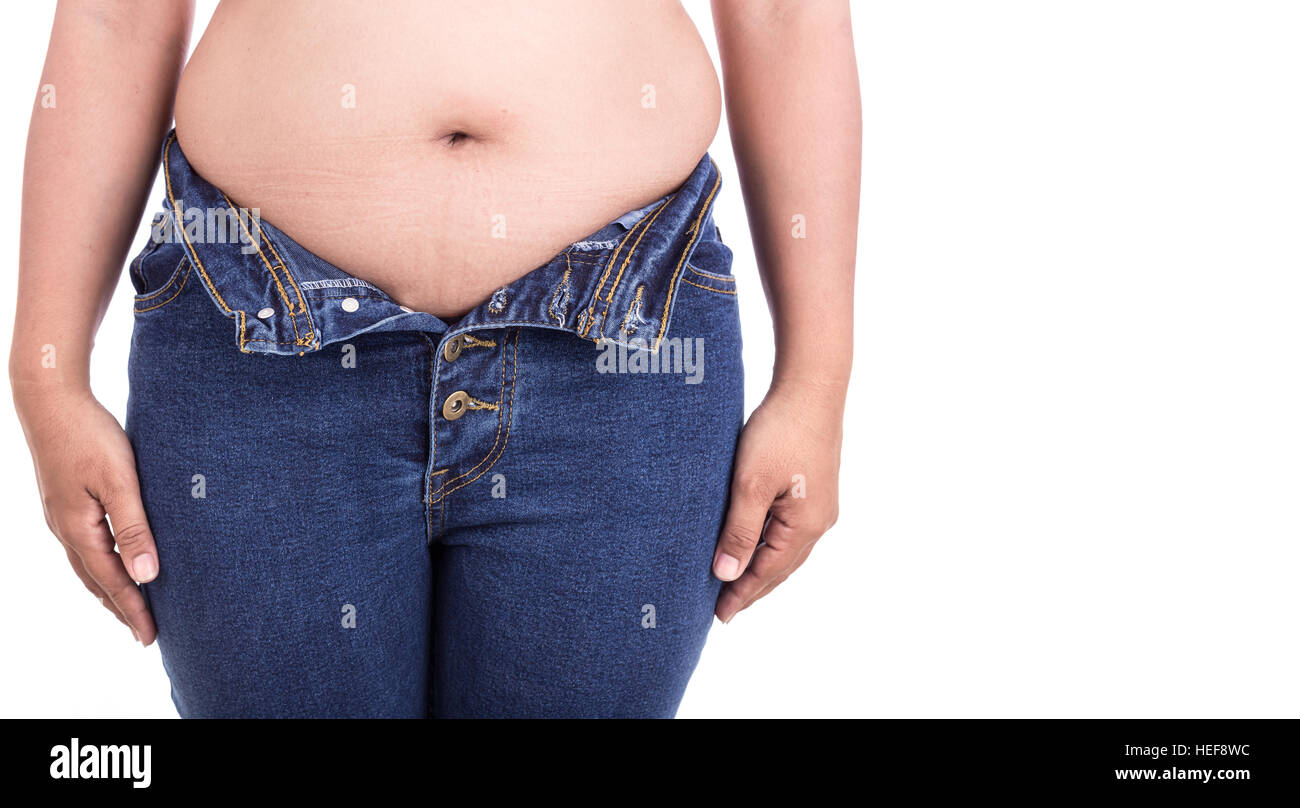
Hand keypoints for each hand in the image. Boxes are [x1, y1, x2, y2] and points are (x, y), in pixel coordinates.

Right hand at [14, 386, 157, 644]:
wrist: (50, 398)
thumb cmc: (89, 435)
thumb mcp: (119, 481)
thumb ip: (133, 528)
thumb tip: (146, 575)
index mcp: (79, 529)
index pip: (112, 582)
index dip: (133, 610)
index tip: (150, 636)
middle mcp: (66, 528)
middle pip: (96, 581)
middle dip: (120, 608)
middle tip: (143, 633)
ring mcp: (61, 514)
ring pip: (87, 564)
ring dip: (108, 588)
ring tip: (129, 606)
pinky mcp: (64, 499)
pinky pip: (85, 544)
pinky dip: (100, 563)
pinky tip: (112, 559)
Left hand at [713, 378, 844, 622]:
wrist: (810, 387)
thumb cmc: (780, 431)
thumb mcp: (751, 484)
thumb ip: (739, 532)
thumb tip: (727, 576)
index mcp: (805, 526)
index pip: (767, 573)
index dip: (741, 595)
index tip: (719, 616)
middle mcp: (819, 521)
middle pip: (780, 568)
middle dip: (752, 588)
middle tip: (723, 609)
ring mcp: (820, 506)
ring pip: (785, 550)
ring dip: (760, 568)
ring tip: (734, 583)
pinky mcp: (814, 488)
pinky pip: (789, 530)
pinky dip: (768, 545)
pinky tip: (753, 544)